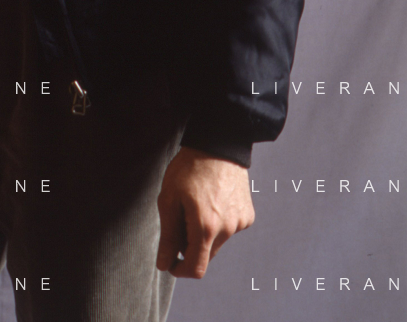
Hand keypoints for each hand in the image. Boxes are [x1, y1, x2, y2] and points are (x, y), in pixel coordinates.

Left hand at [156, 146, 254, 277]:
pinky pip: (230, 229)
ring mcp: (240, 223)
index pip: (196, 268)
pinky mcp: (248, 215)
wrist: (218, 144)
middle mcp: (228, 229)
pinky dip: (219, 224)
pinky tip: (212, 201)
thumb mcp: (169, 199)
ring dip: (205, 234)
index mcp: (206, 227)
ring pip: (218, 242)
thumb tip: (165, 263)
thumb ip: (168, 235)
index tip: (171, 261)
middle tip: (179, 220)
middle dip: (190, 247)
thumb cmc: (189, 168)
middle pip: (206, 255)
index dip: (180, 269)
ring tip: (196, 205)